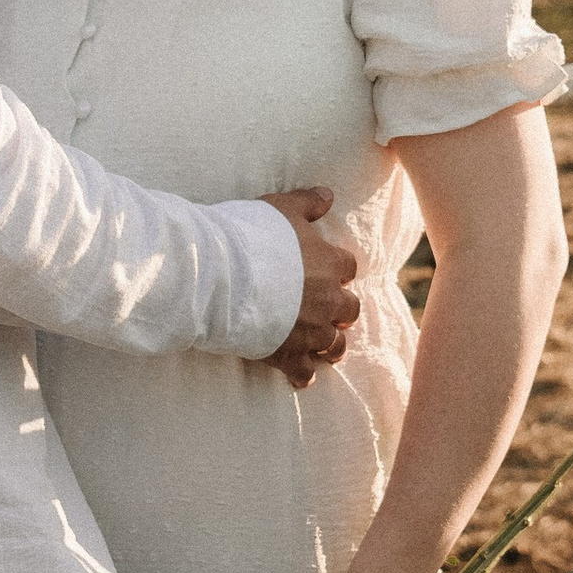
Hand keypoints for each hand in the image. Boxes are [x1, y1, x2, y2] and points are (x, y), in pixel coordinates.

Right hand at [262, 187, 354, 387]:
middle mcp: (328, 300)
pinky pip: (304, 371)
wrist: (223, 274)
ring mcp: (311, 330)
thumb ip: (308, 202)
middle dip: (340, 311)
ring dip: (329, 345)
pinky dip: (303, 374)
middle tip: (327, 310)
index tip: (327, 271)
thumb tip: (328, 195)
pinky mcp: (288, 354)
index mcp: (331, 264)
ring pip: (334, 345)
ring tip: (322, 347)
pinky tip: (299, 377)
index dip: (337, 270)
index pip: (348, 266)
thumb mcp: (282, 207)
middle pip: (349, 309)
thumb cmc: (251, 235)